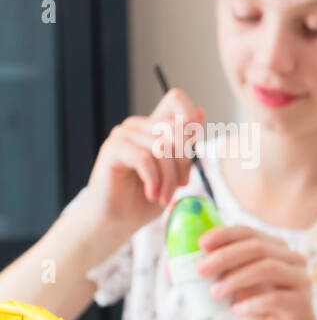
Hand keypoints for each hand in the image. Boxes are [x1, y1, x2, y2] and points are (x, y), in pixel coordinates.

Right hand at [85, 89, 202, 233]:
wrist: (119, 220)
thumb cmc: (147, 198)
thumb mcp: (177, 173)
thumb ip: (187, 147)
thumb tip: (201, 112)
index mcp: (156, 127)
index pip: (176, 100)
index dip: (190, 117)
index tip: (194, 147)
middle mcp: (139, 126)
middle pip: (176, 129)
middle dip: (184, 162)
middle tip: (179, 186)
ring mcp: (124, 135)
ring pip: (162, 147)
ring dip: (169, 178)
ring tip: (164, 196)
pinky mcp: (113, 149)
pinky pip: (144, 158)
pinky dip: (154, 180)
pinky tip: (152, 194)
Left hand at [198, 225, 316, 319]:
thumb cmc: (261, 312)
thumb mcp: (234, 290)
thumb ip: (214, 276)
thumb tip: (172, 268)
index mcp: (277, 250)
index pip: (249, 232)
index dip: (224, 235)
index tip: (201, 244)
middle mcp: (293, 260)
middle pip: (258, 247)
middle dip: (225, 256)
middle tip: (199, 270)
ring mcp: (301, 280)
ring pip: (267, 268)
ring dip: (236, 278)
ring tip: (214, 292)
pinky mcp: (302, 303)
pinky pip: (275, 298)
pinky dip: (250, 303)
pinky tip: (236, 310)